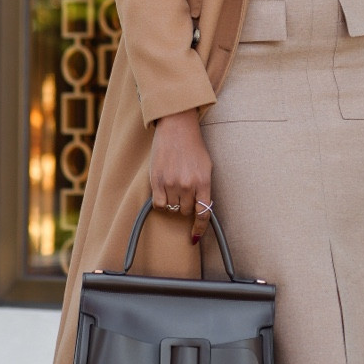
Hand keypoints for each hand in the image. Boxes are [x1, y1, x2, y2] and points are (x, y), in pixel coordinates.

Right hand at [149, 110, 213, 243]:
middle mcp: (187, 184)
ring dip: (174, 201)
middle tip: (184, 190)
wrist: (177, 128)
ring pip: (172, 208)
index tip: (195, 236)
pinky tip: (163, 190)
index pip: (203, 213)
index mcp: (204, 181)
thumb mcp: (206, 167)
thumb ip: (204, 188)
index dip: (199, 228)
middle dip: (186, 205)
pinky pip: (158, 203)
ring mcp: (171, 182)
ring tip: (174, 184)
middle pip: (186, 211)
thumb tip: (201, 210)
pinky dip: (161, 201)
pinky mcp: (156, 180)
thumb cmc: (193, 147)